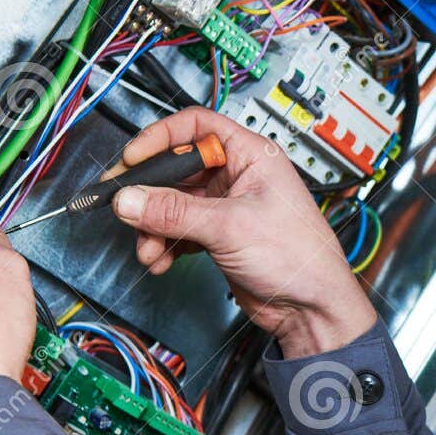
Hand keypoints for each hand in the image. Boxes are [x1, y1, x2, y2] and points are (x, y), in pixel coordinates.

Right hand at [110, 107, 376, 357]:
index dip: (161, 137)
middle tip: (123, 206)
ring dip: (154, 226)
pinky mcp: (219, 235)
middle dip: (150, 192)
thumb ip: (175, 212)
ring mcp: (226, 207)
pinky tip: (160, 260)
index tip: (133, 158)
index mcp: (251, 155)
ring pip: (173, 203)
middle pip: (178, 168)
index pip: (196, 126)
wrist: (312, 307)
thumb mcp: (230, 226)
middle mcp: (237, 176)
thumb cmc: (299, 257)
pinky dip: (164, 244)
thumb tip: (130, 199)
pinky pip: (179, 230)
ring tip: (148, 248)